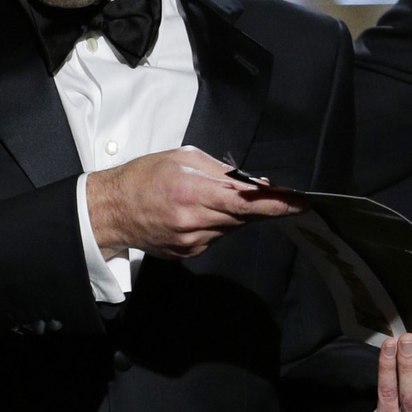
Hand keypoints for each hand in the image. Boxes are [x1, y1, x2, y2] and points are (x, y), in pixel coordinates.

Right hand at [85, 147, 300, 260]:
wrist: (112, 211)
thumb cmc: (144, 178)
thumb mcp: (182, 158)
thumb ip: (221, 172)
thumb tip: (256, 184)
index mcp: (191, 191)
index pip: (244, 202)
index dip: (275, 204)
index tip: (299, 203)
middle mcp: (193, 220)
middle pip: (244, 217)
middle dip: (261, 206)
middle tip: (278, 197)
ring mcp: (191, 241)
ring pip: (232, 228)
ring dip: (236, 214)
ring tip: (216, 198)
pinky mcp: (188, 253)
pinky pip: (217, 237)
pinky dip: (219, 224)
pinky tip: (202, 213)